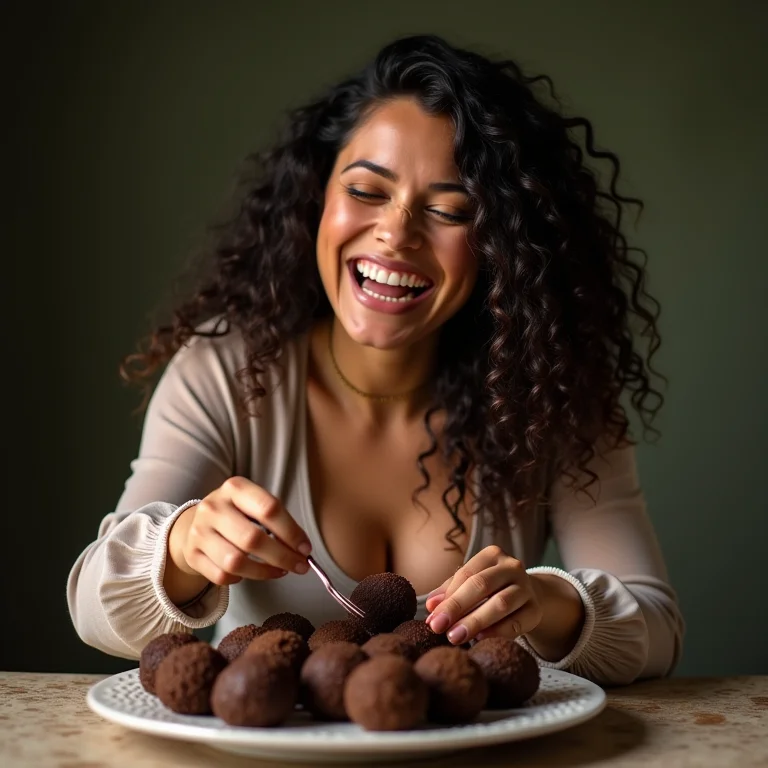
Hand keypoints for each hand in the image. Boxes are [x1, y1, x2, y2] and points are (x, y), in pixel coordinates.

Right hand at [168, 476, 311, 587]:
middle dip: (282, 556)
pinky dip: (242, 578)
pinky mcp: (192, 555)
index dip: (291, 531)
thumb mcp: (253, 504)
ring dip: (265, 572)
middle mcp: (213, 507)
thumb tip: (302, 549)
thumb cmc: (236, 514)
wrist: (193, 524)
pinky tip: (251, 573)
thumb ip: (276, 520)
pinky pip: (221, 576)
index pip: (269, 509)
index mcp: (235, 488)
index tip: (305, 548)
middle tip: (300, 566)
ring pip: (236, 561)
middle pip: (253, 538)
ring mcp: (199, 532)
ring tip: (280, 571)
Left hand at [424, 545, 542, 645]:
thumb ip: (450, 591)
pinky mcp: (535, 610)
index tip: (432, 617)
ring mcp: (526, 587)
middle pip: (482, 585)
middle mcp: (512, 567)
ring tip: (455, 636)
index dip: (448, 596)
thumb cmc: (492, 588)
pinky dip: (497, 632)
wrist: (528, 595)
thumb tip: (431, 606)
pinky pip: (516, 623)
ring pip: (500, 603)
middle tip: (439, 627)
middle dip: (458, 607)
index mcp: (492, 555)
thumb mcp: (471, 583)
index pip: (466, 574)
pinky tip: (480, 639)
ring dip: (475, 621)